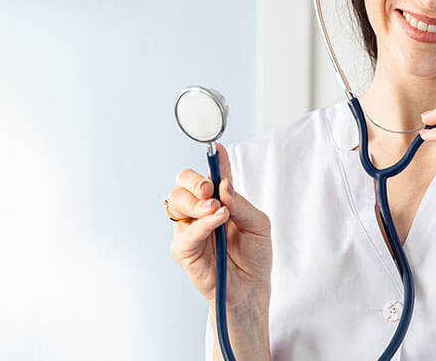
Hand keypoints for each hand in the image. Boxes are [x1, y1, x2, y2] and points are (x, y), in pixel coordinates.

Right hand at [167, 143, 272, 309]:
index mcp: (219, 200)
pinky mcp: (184, 250)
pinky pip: (186, 232)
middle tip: (211, 188)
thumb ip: (242, 204)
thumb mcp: (258, 224)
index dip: (214, 159)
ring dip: (197, 200)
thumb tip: (225, 185)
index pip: (212, 174)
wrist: (252, 288)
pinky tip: (217, 219)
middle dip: (195, 180)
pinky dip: (202, 223)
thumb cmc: (255, 255)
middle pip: (182, 182)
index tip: (217, 149)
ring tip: (217, 209)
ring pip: (176, 201)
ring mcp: (189, 229)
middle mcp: (200, 211)